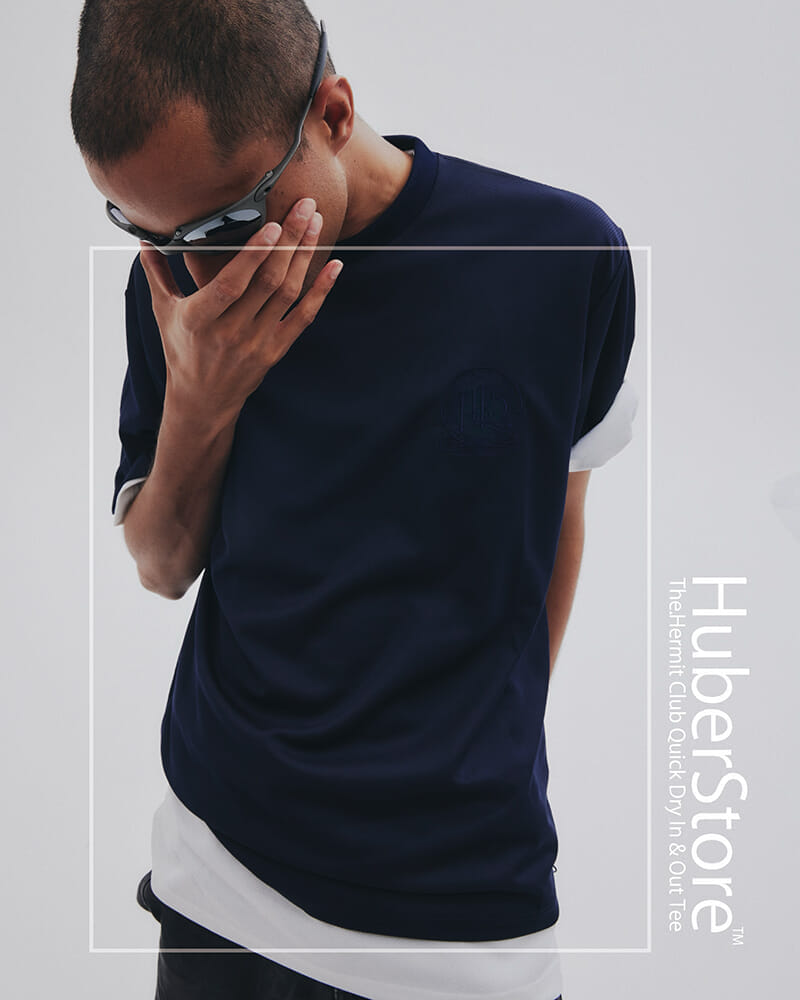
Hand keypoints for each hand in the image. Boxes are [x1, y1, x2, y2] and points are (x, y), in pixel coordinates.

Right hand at [138, 197, 342, 427]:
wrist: (203, 400)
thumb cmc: (181, 350)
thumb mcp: (164, 312)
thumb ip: (157, 274)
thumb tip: (145, 239)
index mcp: (199, 319)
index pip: (231, 285)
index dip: (253, 256)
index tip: (271, 225)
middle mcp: (230, 332)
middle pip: (267, 282)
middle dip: (289, 240)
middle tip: (305, 206)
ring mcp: (256, 343)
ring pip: (287, 294)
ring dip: (304, 256)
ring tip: (316, 224)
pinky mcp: (276, 351)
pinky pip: (303, 317)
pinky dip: (321, 291)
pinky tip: (335, 266)